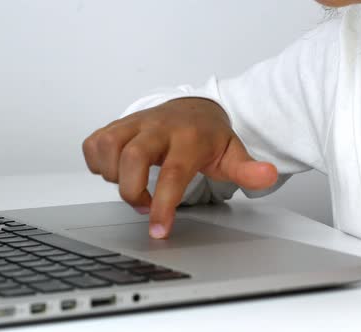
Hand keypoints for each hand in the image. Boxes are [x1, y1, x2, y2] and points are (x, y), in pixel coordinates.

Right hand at [82, 98, 277, 238]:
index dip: (162, 204)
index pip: (173, 173)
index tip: (159, 230)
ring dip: (112, 176)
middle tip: (145, 204)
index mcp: (189, 138)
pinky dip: (96, 162)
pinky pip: (93, 143)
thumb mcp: (232, 153)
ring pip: (108, 147)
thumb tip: (267, 176)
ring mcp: (134, 124)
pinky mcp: (117, 124)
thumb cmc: (209, 137)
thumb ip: (247, 169)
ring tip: (132, 184)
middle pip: (132, 157)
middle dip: (131, 191)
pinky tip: (115, 171)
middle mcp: (158, 127)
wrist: (193, 108)